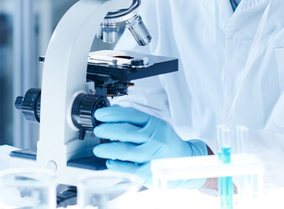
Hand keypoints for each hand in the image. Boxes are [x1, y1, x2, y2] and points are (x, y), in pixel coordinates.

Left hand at [92, 105, 207, 186]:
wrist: (185, 161)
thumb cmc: (166, 142)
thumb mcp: (155, 126)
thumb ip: (136, 120)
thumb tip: (115, 112)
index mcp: (154, 124)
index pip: (130, 115)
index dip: (112, 114)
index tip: (100, 115)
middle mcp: (154, 138)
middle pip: (126, 131)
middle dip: (107, 130)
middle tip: (98, 130)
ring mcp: (152, 155)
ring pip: (125, 151)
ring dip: (108, 149)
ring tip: (98, 149)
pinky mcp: (150, 171)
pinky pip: (129, 168)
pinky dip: (117, 165)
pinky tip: (110, 162)